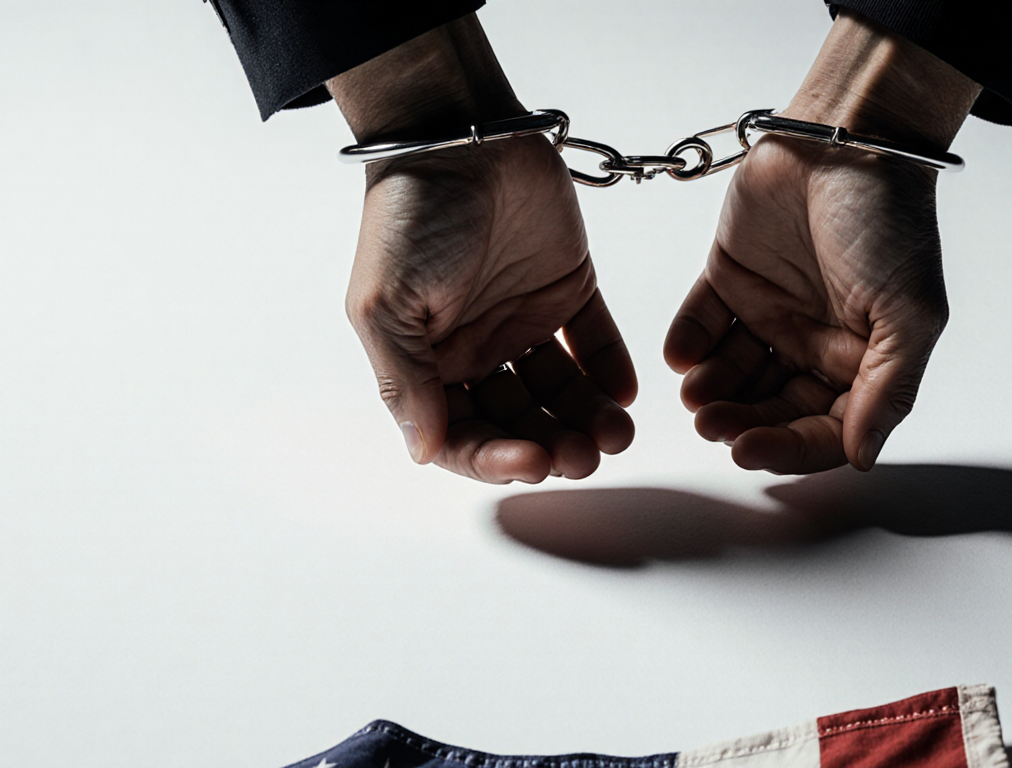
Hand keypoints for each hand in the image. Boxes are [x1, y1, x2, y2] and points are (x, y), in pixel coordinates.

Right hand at [329, 17, 635, 482]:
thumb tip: (422, 451)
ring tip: (616, 432)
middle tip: (585, 455)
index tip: (532, 460)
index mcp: (429, 360)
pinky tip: (624, 391)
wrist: (460, 132)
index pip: (464, 435)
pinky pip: (595, 342)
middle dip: (552, 446)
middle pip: (520, 422)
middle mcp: (477, 349)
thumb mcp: (386, 304)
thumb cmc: (409, 214)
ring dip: (587, 418)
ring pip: (562, 391)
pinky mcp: (568, 288)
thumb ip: (405, 381)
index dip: (496, 459)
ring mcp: (524, 320)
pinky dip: (611, 370)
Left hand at [664, 12, 978, 473]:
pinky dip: (687, 344)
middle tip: (710, 425)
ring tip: (695, 393)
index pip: (822, 430)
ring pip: (731, 376)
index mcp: (861, 359)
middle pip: (771, 409)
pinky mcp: (728, 278)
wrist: (846, 135)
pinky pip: (700, 325)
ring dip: (711, 391)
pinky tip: (682, 353)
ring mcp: (769, 312)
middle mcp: (814, 344)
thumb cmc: (889, 219)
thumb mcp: (908, 313)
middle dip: (740, 423)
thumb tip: (864, 458)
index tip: (749, 450)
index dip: (787, 448)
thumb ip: (887, 390)